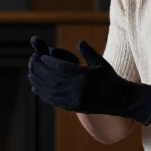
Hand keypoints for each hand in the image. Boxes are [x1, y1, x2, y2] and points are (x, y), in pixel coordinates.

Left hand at [27, 39, 150, 125]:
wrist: (120, 100)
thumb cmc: (111, 79)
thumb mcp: (102, 63)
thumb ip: (89, 53)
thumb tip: (79, 43)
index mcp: (85, 77)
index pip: (61, 68)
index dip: (49, 61)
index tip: (41, 56)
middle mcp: (78, 89)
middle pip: (53, 78)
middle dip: (40, 69)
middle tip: (32, 62)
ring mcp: (75, 100)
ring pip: (51, 90)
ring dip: (38, 81)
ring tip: (30, 73)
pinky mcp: (73, 107)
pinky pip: (54, 100)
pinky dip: (43, 93)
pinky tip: (36, 87)